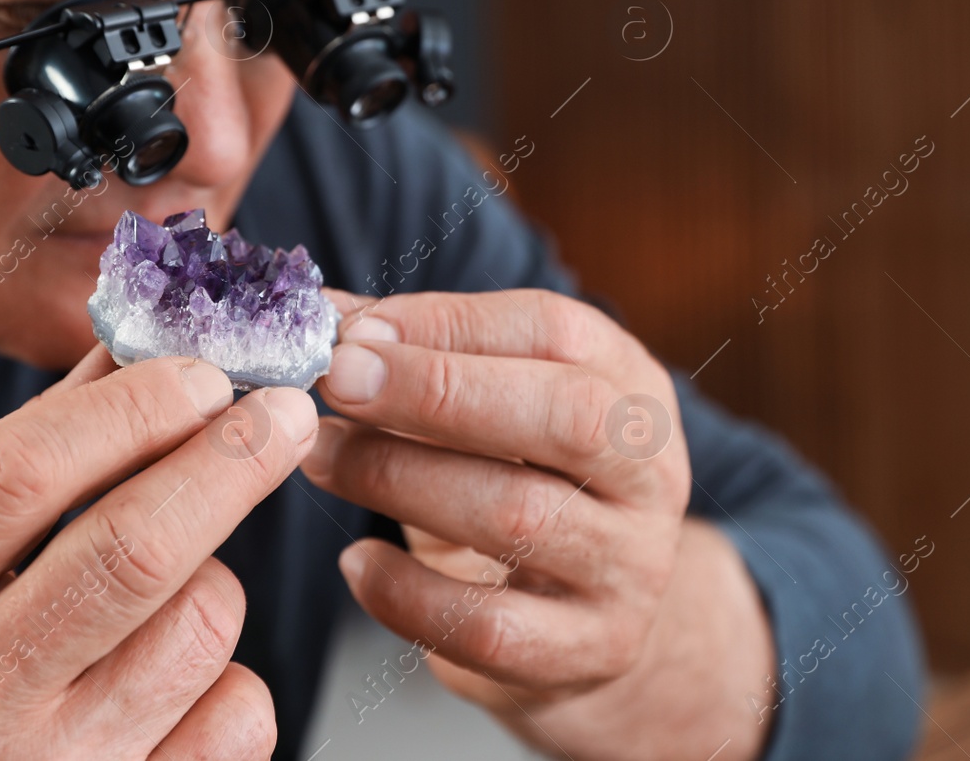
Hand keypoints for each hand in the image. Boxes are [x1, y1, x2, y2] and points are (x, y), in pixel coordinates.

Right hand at [0, 347, 317, 760]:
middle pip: (132, 549)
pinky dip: (232, 681)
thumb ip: (20, 469)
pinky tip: (181, 686)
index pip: (17, 471)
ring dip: (215, 580)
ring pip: (199, 627)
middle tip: (283, 413)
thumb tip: (130, 356)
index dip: (130, 409)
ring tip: (178, 589)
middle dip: (228, 462)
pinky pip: (237, 716)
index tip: (203, 373)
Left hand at [304, 289, 765, 757]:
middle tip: (337, 381)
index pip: (555, 331)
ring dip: (397, 477)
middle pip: (566, 415)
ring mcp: (628, 567)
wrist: (604, 621)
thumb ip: (421, 359)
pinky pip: (489, 626)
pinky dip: (406, 592)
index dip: (449, 323)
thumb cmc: (528, 487)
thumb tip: (324, 318)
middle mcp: (649, 474)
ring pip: (518, 515)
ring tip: (321, 457)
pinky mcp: (588, 651)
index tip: (355, 332)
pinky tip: (356, 564)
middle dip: (436, 391)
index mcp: (631, 388)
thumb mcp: (498, 411)